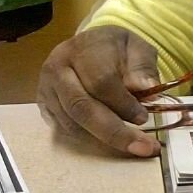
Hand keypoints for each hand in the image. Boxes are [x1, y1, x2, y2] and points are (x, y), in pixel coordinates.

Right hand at [37, 27, 163, 156]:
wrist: (90, 45)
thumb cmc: (116, 49)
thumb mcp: (137, 48)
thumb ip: (143, 68)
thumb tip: (148, 89)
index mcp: (83, 48)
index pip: (101, 82)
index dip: (123, 104)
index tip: (143, 118)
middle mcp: (58, 67)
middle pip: (81, 107)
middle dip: (114, 132)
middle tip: (142, 147)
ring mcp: (46, 88)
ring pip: (72, 123)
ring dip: (103, 139)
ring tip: (131, 144)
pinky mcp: (43, 105)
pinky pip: (64, 129)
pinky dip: (89, 139)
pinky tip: (109, 141)